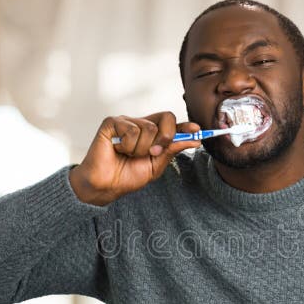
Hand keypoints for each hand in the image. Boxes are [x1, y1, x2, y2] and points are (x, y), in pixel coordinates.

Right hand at [69, 112, 200, 205]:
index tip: (197, 130)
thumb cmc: (127, 176)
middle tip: (152, 153)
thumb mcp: (156, 165)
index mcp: (153, 135)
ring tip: (128, 155)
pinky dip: (127, 146)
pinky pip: (131, 130)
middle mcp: (141, 125)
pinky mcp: (112, 123)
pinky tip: (118, 149)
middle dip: (165, 138)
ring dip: (141, 149)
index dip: (185, 126)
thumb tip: (194, 139)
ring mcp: (127, 122)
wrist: (106, 185)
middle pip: (166, 118)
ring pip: (149, 128)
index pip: (172, 125)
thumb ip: (172, 150)